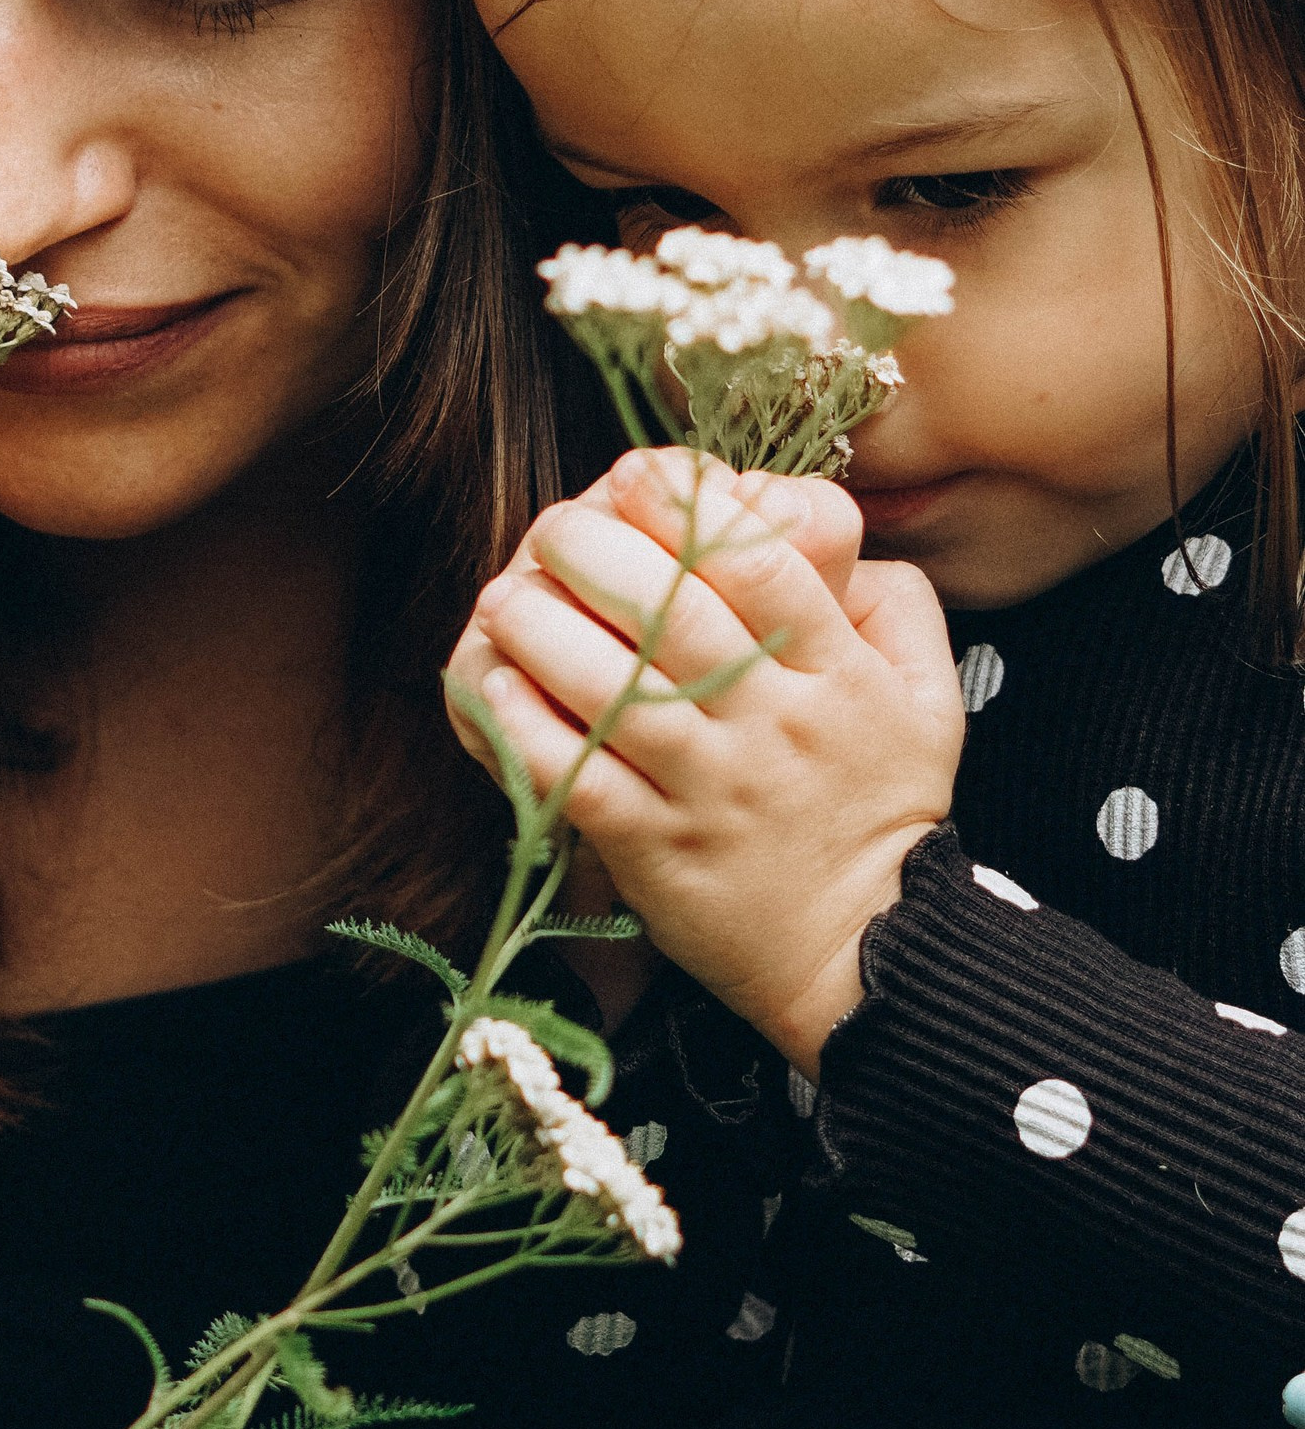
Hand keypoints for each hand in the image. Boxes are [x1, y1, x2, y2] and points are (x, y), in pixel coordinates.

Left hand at [446, 448, 963, 1071]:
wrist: (870, 956)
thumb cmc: (885, 811)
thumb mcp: (930, 700)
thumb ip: (897, 603)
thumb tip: (826, 525)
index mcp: (839, 675)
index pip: (762, 565)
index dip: (689, 508)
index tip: (638, 472)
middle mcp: (773, 724)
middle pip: (673, 612)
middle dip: (596, 551)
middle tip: (554, 529)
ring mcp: (710, 789)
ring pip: (613, 690)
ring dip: (544, 629)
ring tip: (509, 596)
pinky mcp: (655, 849)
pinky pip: (576, 775)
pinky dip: (526, 723)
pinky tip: (497, 680)